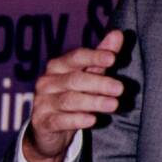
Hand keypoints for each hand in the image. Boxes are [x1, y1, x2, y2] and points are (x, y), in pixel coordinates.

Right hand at [23, 30, 124, 161]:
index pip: (77, 57)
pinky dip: (76, 120)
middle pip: (75, 79)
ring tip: (113, 104)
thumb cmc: (73, 95)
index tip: (112, 58)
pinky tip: (92, 120)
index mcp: (58, 65)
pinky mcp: (42, 122)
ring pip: (69, 100)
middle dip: (99, 83)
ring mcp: (43, 102)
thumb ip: (101, 57)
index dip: (94, 56)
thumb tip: (118, 33)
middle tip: (120, 88)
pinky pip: (60, 120)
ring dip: (93, 102)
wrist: (48, 128)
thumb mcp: (88, 76)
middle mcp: (47, 81)